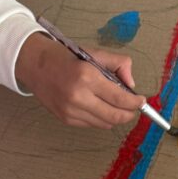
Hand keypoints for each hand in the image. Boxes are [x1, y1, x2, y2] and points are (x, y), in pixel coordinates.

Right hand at [15, 34, 144, 128]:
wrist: (35, 65)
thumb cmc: (66, 58)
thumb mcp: (94, 53)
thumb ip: (119, 64)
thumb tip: (131, 85)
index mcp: (87, 77)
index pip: (119, 98)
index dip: (135, 103)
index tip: (141, 101)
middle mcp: (78, 97)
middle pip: (114, 116)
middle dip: (129, 114)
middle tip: (133, 108)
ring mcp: (71, 111)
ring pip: (104, 123)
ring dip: (115, 117)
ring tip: (117, 106)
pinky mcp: (66, 119)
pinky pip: (92, 124)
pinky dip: (101, 119)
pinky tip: (100, 108)